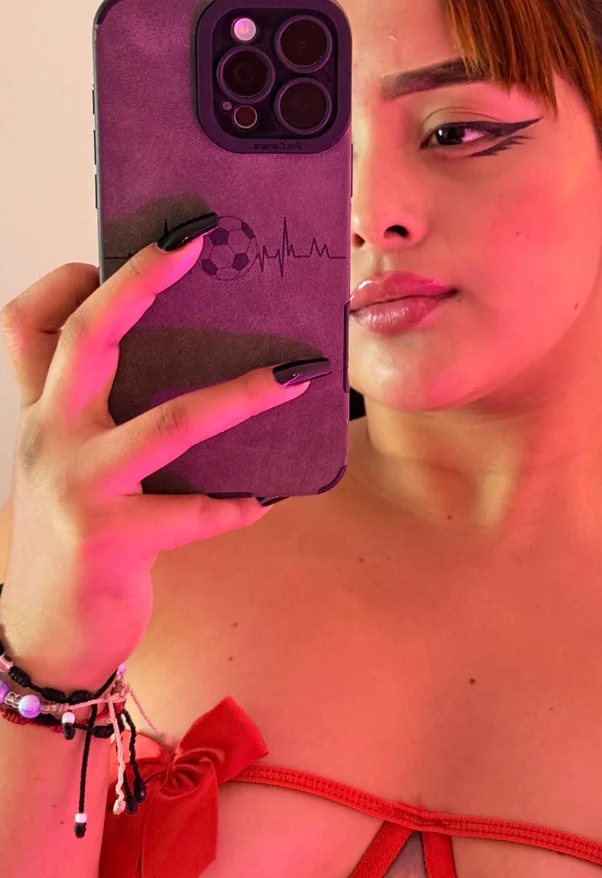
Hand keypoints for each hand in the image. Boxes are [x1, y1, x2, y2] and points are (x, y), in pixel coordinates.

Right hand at [0, 217, 313, 690]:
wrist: (47, 635)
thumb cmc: (75, 539)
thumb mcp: (72, 468)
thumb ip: (105, 418)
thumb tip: (193, 363)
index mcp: (40, 415)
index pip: (25, 327)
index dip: (63, 282)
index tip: (114, 251)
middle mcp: (50, 439)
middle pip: (86, 339)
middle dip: (140, 282)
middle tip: (194, 242)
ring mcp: (79, 489)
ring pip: (169, 422)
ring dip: (241, 397)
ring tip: (298, 377)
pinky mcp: (112, 540)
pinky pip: (193, 512)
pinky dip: (236, 503)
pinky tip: (266, 497)